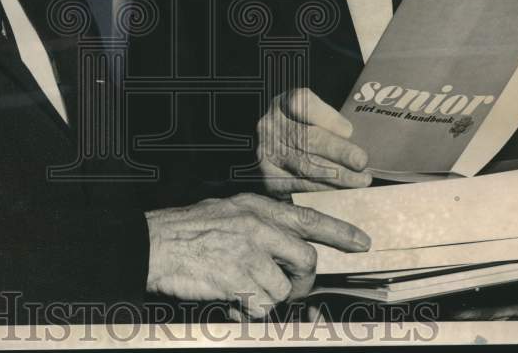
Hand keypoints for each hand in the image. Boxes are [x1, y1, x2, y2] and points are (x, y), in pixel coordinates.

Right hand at [145, 193, 369, 318]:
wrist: (155, 243)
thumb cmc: (187, 229)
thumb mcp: (227, 211)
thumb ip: (257, 223)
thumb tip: (283, 243)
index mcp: (255, 208)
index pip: (308, 218)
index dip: (339, 232)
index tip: (362, 243)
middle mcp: (257, 228)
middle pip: (305, 260)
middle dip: (302, 280)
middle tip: (289, 287)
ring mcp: (249, 254)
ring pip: (283, 289)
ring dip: (267, 297)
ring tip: (244, 289)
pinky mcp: (238, 280)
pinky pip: (261, 306)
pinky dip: (250, 309)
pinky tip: (232, 297)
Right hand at [256, 88, 371, 197]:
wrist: (274, 151)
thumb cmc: (300, 129)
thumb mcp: (310, 113)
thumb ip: (328, 117)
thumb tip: (347, 133)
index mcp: (283, 105)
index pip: (301, 103)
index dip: (325, 118)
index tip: (348, 131)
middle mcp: (270, 128)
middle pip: (305, 139)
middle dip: (337, 152)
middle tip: (361, 161)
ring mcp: (267, 155)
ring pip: (304, 168)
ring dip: (337, 177)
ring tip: (360, 180)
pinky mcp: (270, 182)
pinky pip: (300, 189)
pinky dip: (325, 193)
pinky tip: (343, 194)